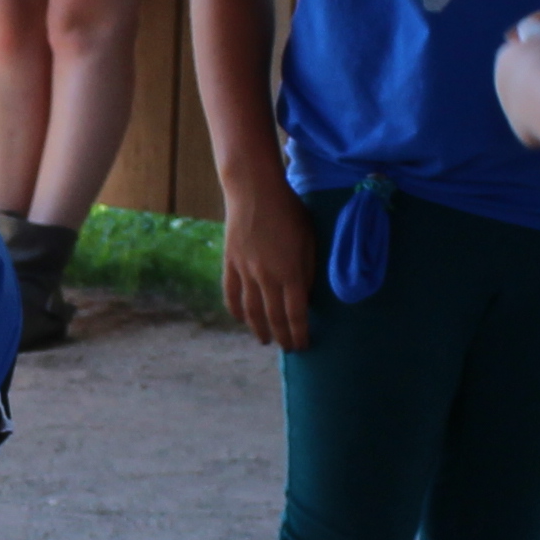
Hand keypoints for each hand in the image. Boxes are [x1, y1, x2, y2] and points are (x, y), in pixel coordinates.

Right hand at [220, 177, 319, 350]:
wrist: (254, 190)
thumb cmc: (289, 210)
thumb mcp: (309, 238)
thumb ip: (308, 269)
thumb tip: (305, 295)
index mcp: (290, 272)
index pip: (296, 314)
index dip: (299, 333)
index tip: (303, 346)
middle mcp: (266, 277)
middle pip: (274, 317)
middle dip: (282, 337)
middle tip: (288, 349)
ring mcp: (245, 271)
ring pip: (251, 310)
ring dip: (259, 329)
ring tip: (264, 340)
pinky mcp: (230, 263)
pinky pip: (231, 294)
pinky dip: (236, 310)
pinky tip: (241, 320)